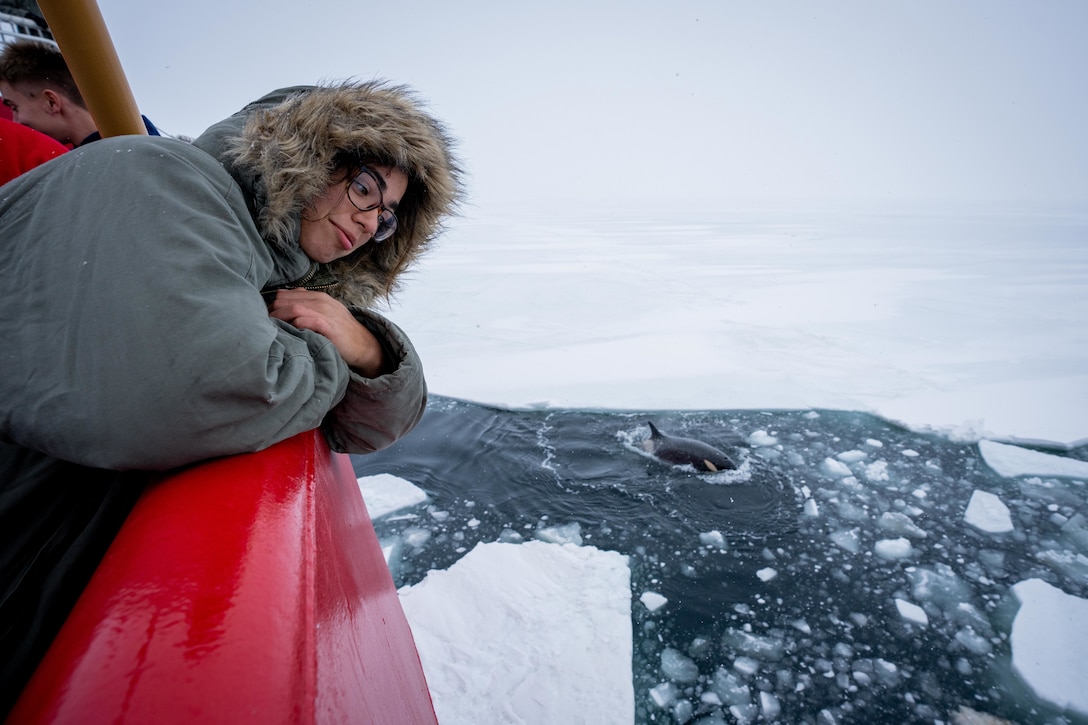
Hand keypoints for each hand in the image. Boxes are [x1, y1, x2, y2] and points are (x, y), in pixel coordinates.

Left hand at [268, 288, 385, 376]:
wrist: (363, 344)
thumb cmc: (340, 331)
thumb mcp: (325, 313)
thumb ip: (307, 305)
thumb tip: (283, 298)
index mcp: (317, 296)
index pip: (285, 294)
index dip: (272, 306)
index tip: (266, 318)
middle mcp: (321, 301)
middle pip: (285, 299)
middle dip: (272, 312)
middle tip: (265, 325)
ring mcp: (326, 312)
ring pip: (294, 308)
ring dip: (279, 318)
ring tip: (273, 329)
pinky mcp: (329, 325)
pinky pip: (306, 320)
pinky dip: (295, 324)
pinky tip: (290, 331)